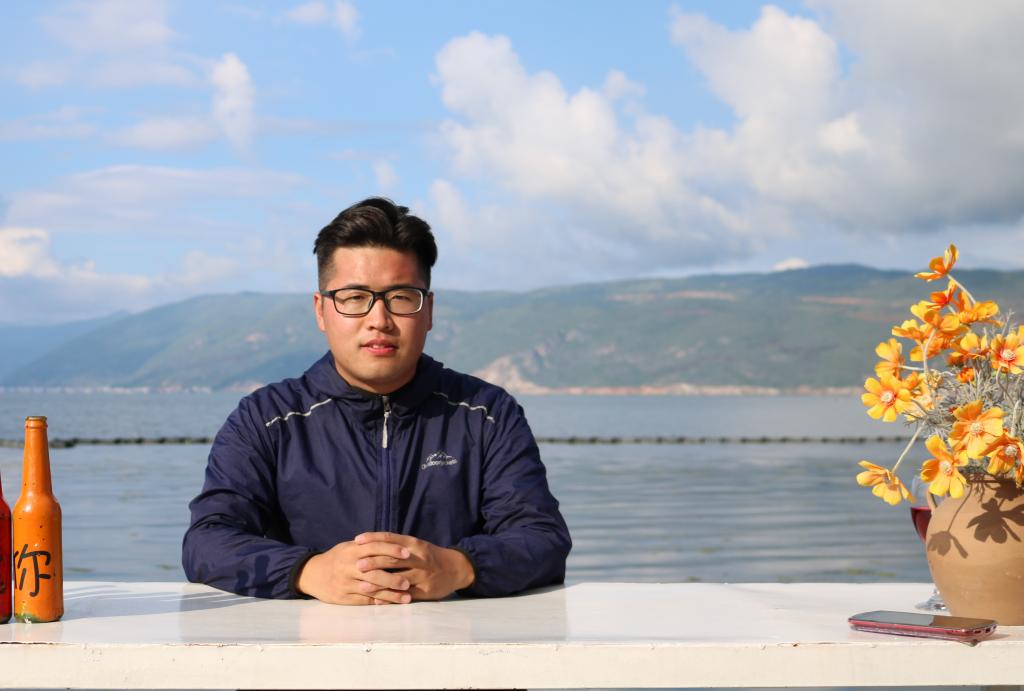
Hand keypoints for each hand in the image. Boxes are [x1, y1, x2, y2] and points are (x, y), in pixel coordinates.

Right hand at [296, 539, 413, 604]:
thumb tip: (394, 542)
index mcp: (351, 550)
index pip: (374, 547)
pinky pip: (365, 600)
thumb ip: (368, 545)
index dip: (391, 549)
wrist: (313, 574)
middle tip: (410, 580)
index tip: (407, 553)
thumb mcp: (349, 547)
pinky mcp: (344, 598)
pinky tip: (392, 603)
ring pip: (372, 589)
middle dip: (394, 577)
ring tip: (406, 597)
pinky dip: (380, 602)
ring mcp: (346, 583)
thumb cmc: (337, 558)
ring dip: (391, 594)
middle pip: (375, 571)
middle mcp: (348, 566)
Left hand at [355, 532, 474, 600]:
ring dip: (378, 583)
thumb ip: (397, 546)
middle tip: (357, 565)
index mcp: (414, 544)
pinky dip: (390, 598)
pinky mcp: (425, 591)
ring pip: (397, 579)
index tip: (357, 540)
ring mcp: (422, 575)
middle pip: (392, 559)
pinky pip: (404, 595)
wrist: (456, 568)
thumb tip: (370, 545)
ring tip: (362, 586)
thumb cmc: (431, 556)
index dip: (373, 538)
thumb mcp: (417, 546)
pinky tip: (377, 600)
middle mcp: (418, 558)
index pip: (390, 538)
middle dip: (373, 562)